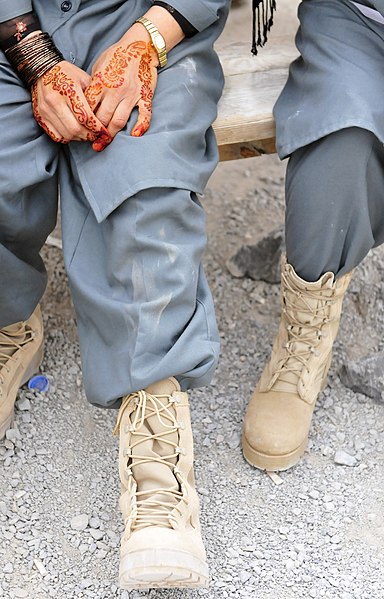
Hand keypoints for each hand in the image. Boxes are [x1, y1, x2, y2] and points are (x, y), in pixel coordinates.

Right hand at [31, 61, 111, 148]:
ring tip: (86, 134)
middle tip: (96, 135)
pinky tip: (74, 133)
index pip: (86, 117)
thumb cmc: (67, 74)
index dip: (97, 128)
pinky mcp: (40, 117)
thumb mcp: (84, 79)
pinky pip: (56, 136)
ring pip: (66, 135)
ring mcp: (46, 110)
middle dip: (89, 135)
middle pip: (76, 129)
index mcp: (69, 90)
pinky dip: (67, 138)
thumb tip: (103, 117)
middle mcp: (55, 101)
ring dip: (79, 138)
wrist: (42, 70)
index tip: (104, 132)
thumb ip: (94, 97)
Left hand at [84, 27, 157, 149]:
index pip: (88, 107)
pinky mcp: (145, 96)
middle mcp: (115, 90)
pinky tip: (134, 135)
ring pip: (119, 120)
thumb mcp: (98, 67)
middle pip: (102, 117)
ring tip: (104, 143)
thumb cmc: (116, 56)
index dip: (83, 120)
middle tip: (90, 141)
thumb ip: (93, 86)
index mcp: (101, 82)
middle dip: (95, 132)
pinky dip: (140, 126)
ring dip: (111, 134)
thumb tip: (85, 103)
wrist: (139, 45)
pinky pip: (144, 114)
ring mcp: (131, 95)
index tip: (80, 129)